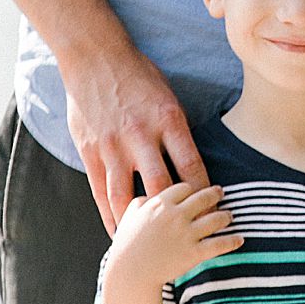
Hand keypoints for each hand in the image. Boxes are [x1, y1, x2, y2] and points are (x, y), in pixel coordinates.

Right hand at [63, 48, 208, 234]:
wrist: (95, 58)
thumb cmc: (138, 75)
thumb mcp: (168, 96)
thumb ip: (176, 130)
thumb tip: (191, 161)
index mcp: (167, 119)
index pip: (191, 163)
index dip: (203, 191)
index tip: (213, 208)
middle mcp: (141, 135)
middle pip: (163, 185)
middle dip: (177, 213)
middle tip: (187, 233)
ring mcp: (113, 146)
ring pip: (128, 196)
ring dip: (139, 223)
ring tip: (150, 244)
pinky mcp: (91, 152)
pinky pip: (101, 192)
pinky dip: (110, 216)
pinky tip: (118, 232)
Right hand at [103, 181, 240, 293]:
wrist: (129, 274)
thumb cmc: (125, 247)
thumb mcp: (128, 218)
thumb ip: (139, 203)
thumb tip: (148, 198)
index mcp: (160, 203)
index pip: (184, 188)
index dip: (190, 189)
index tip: (194, 191)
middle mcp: (176, 215)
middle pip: (203, 197)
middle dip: (215, 193)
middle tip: (220, 192)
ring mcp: (187, 233)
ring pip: (216, 218)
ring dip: (225, 216)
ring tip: (229, 216)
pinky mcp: (194, 253)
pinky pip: (219, 244)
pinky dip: (232, 241)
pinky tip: (239, 240)